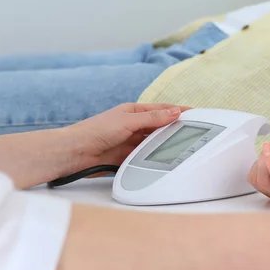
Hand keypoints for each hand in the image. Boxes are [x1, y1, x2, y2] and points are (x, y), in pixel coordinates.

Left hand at [62, 103, 189, 175]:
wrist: (75, 153)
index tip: (194, 112)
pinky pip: (146, 157)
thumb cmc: (95, 130)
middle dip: (175, 128)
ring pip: (155, 142)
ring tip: (183, 146)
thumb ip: (153, 118)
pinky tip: (165, 159)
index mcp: (133, 112)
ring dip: (165, 144)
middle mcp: (134, 126)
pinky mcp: (128, 158)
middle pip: (160, 127)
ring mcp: (131, 142)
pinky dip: (155, 157)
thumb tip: (174, 112)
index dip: (178, 111)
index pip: (161, 110)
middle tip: (193, 131)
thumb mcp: (128, 120)